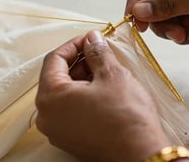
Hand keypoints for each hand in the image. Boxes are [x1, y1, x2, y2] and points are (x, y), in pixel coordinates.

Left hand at [35, 30, 169, 161]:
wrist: (142, 155)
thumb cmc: (126, 117)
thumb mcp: (112, 74)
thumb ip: (97, 51)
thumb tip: (92, 39)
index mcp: (50, 97)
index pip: (54, 59)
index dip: (73, 44)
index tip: (90, 38)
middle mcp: (47, 116)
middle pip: (57, 76)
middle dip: (79, 60)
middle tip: (99, 51)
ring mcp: (58, 130)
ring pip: (65, 93)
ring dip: (82, 76)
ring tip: (104, 68)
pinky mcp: (70, 139)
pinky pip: (70, 109)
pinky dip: (83, 94)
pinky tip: (102, 87)